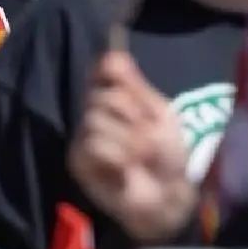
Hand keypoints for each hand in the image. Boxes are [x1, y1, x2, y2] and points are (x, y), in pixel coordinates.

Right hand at [68, 52, 195, 241]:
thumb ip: (135, 86)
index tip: (118, 72)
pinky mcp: (79, 160)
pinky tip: (125, 170)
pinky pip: (92, 144)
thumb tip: (112, 53)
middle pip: (105, 96)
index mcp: (117, 97)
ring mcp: (84, 136)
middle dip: (134, 116)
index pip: (103, 70)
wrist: (169, 195)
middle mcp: (96, 111)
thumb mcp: (160, 115)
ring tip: (141, 157)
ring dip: (129, 141)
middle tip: (150, 136)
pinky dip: (116, 156)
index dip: (109, 69)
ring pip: (96, 120)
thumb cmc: (169, 156)